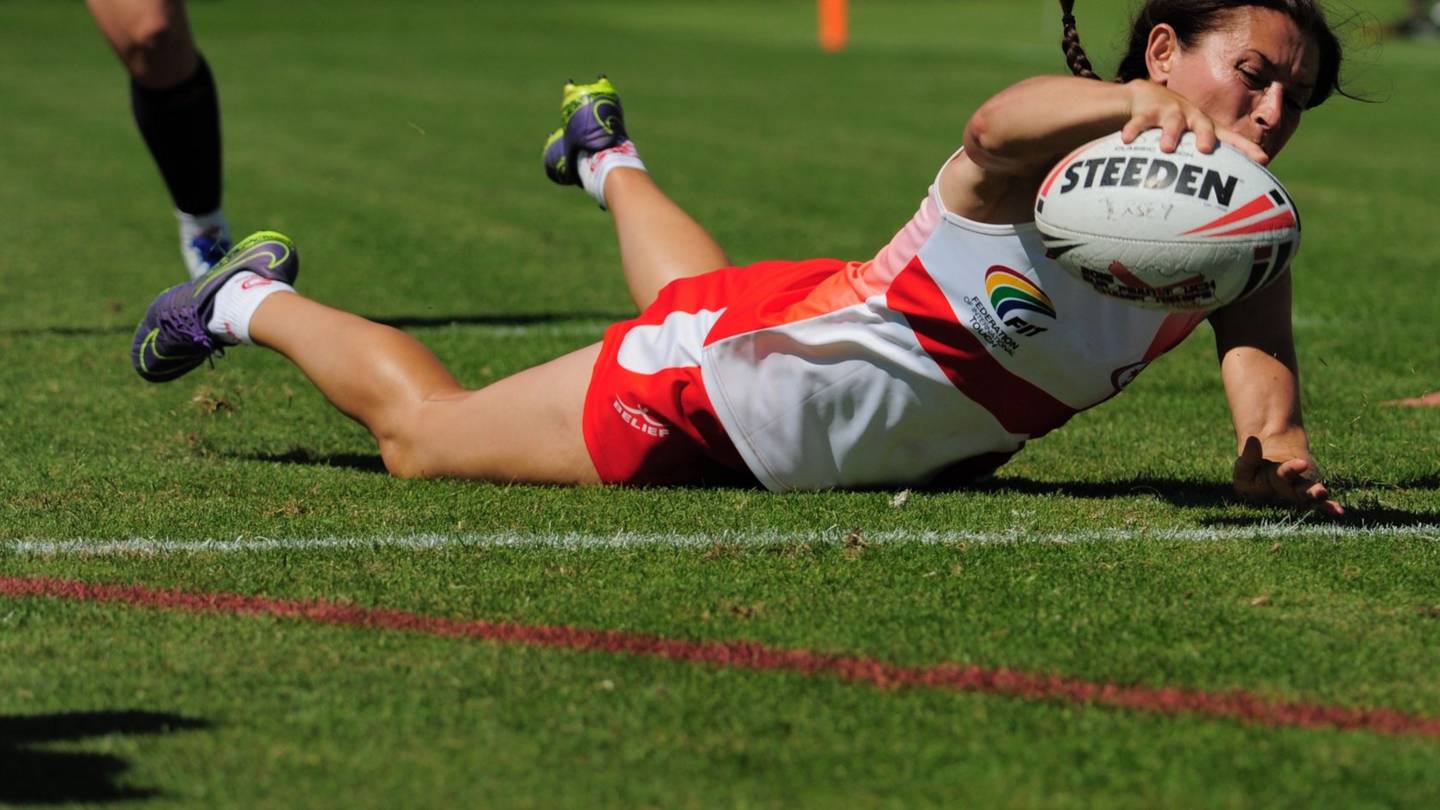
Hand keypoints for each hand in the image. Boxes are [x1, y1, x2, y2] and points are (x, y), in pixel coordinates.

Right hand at [1120, 80, 1269, 165]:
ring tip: (1166, 148)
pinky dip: (1134, 129)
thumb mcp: (1190, 142)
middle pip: (1204, 124)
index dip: (1246, 148)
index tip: (1263, 160)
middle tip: (1206, 149)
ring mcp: (1170, 113)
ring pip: (1173, 122)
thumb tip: (1216, 199)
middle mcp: (1192, 118)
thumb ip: (1201, 165)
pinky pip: (1140, 121)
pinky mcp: (1148, 111)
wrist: (1147, 96)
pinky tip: (1126, 140)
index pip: (1231, 138)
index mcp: (1206, 128)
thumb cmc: (1175, 128)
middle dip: (1205, 136)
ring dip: (1171, 134)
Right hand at [1232, 436, 1343, 515]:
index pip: (1251, 473)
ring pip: (1301, 494)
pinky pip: (1318, 502)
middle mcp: (1273, 495)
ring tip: (1321, 491)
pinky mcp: (1308, 492)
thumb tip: (1253, 439)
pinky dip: (1327, 506)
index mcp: (1252, 489)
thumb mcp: (1246, 460)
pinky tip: (1338, 511)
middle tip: (1301, 462)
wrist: (1272, 462)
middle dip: (1290, 472)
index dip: (1253, 460)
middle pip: (1281, 483)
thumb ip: (1248, 455)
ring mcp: (1292, 494)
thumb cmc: (1255, 463)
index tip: (1254, 441)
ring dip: (1312, 494)